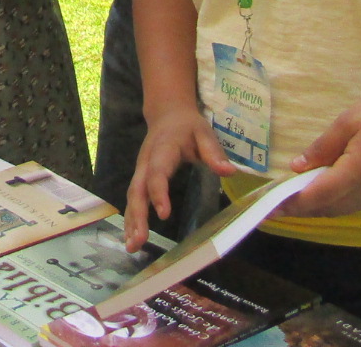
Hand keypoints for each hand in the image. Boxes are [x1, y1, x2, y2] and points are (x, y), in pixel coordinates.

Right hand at [123, 104, 236, 250]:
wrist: (167, 114)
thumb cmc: (188, 126)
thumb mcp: (204, 132)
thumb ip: (214, 152)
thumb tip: (229, 172)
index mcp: (162, 150)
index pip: (157, 173)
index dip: (158, 193)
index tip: (164, 214)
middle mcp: (146, 163)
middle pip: (137, 190)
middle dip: (137, 216)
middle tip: (138, 240)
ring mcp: (140, 171)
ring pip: (132, 198)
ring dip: (131, 222)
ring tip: (132, 247)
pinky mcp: (140, 179)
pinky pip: (133, 199)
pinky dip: (131, 219)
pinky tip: (132, 238)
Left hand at [281, 88, 360, 218]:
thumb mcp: (350, 121)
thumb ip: (322, 146)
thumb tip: (298, 167)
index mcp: (358, 171)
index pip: (318, 196)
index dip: (292, 204)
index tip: (269, 207)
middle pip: (327, 209)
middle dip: (300, 209)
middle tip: (275, 203)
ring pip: (339, 210)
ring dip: (316, 207)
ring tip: (293, 198)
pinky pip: (352, 205)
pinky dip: (333, 202)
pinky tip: (321, 191)